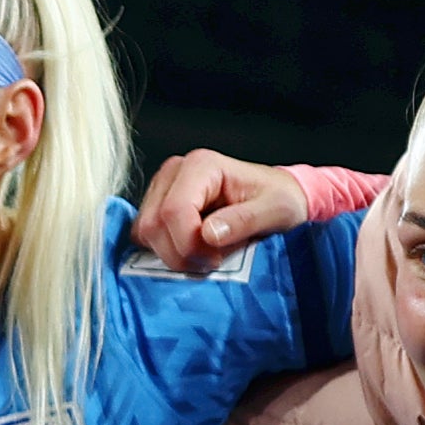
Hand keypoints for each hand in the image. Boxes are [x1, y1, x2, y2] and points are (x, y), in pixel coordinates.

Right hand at [125, 150, 307, 272]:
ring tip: (208, 254)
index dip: (190, 244)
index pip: (174, 211)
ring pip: (145, 233)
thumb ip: (243, 221)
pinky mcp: (157, 206)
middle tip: (214, 259)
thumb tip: (208, 234)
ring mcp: (162, 189)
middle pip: (153, 225)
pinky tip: (195, 250)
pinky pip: (147, 237)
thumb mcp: (273, 211)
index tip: (216, 258)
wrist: (278, 197)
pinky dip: (168, 251)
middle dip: (181, 253)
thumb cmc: (278, 198)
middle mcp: (175, 173)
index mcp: (202, 165)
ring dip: (175, 254)